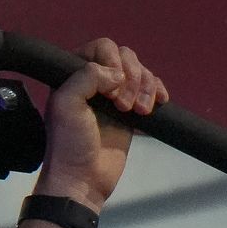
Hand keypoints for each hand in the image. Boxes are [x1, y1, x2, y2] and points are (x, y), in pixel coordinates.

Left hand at [40, 38, 168, 211]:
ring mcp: (115, 96)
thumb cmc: (70, 143)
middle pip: (125, 57)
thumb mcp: (67, 103)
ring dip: (146, 87)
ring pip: (141, 72)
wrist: (83, 179)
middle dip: (132, 77)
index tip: (113, 85)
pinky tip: (159, 102)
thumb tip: (117, 74)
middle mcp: (96, 81)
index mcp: (74, 75)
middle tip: (123, 106)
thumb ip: (88, 76)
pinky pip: (151, 90)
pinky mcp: (132, 112)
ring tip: (139, 112)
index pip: (101, 48)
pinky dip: (158, 91)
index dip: (112, 61)